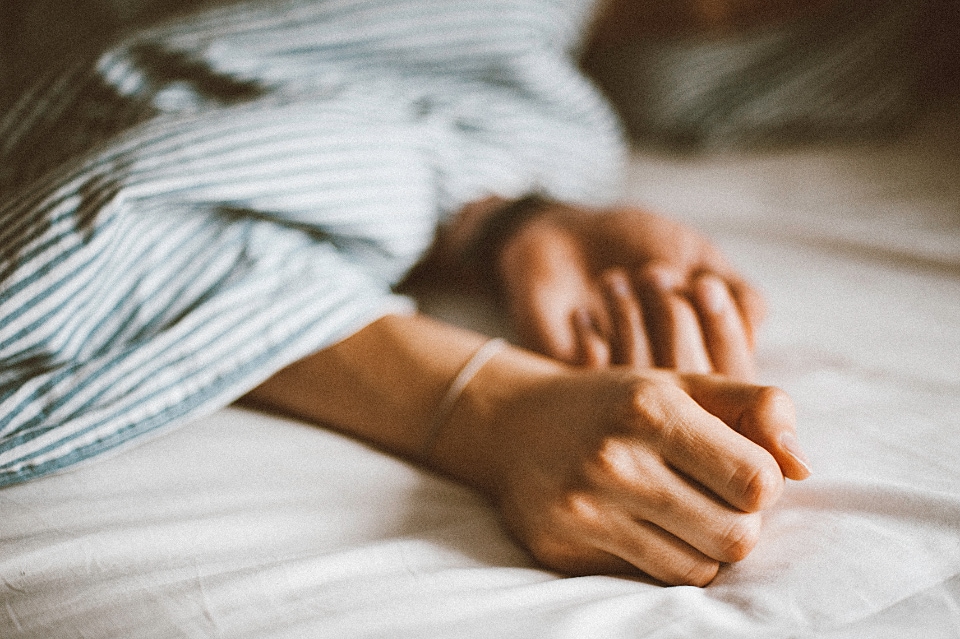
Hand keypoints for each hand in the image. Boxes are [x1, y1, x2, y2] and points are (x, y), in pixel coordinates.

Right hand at [479, 367, 809, 585]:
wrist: (515, 424)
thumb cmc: (618, 404)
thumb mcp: (686, 384)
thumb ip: (759, 408)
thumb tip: (804, 468)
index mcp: (652, 408)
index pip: (758, 480)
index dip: (763, 480)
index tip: (738, 467)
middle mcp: (615, 460)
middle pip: (738, 536)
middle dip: (741, 521)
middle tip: (713, 496)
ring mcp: (585, 509)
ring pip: (702, 568)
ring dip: (706, 545)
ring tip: (681, 510)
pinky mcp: (563, 547)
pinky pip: (654, 579)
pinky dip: (667, 559)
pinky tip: (644, 525)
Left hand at [496, 203, 764, 380]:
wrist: (566, 238)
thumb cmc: (639, 245)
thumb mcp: (698, 256)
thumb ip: (739, 294)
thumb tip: (758, 324)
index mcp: (713, 362)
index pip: (741, 376)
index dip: (724, 330)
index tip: (701, 282)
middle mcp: (674, 391)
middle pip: (695, 382)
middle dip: (676, 318)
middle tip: (652, 271)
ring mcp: (624, 398)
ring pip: (645, 380)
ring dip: (631, 320)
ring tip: (613, 279)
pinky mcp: (577, 396)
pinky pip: (594, 379)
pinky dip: (591, 338)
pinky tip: (580, 314)